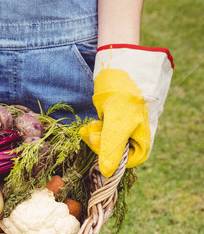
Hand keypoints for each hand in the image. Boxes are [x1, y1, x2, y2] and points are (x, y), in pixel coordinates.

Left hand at [80, 45, 172, 177]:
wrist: (121, 60)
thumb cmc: (124, 90)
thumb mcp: (116, 120)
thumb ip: (111, 147)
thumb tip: (106, 173)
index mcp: (143, 138)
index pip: (125, 162)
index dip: (108, 158)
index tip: (96, 142)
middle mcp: (136, 134)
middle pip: (114, 152)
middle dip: (100, 143)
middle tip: (89, 130)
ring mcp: (127, 125)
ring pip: (107, 140)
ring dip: (96, 134)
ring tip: (91, 123)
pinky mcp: (117, 117)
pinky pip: (105, 129)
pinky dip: (97, 126)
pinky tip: (94, 118)